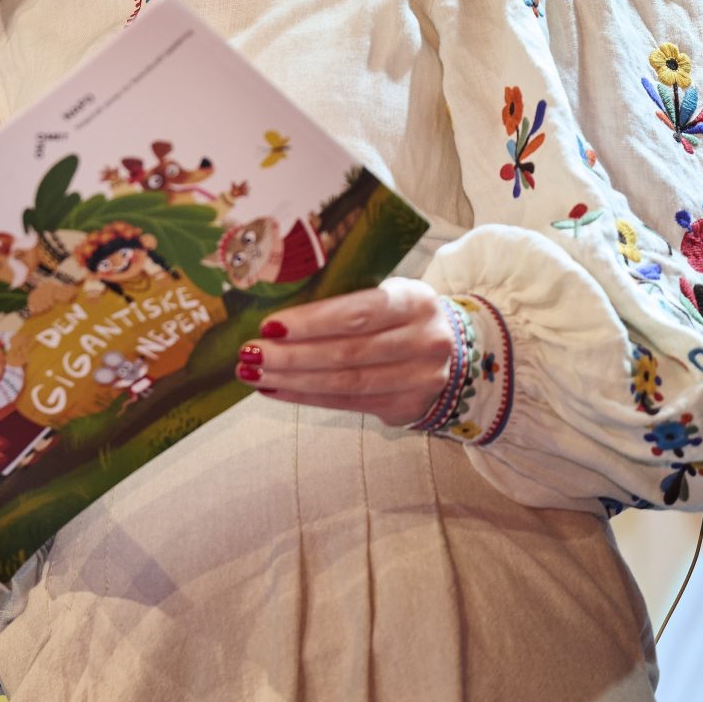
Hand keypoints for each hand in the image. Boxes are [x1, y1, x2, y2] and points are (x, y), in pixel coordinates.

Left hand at [235, 276, 453, 425]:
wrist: (453, 351)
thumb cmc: (401, 315)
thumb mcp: (388, 293)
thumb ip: (347, 298)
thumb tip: (278, 313)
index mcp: (414, 301)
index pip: (357, 313)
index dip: (311, 322)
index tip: (269, 326)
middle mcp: (423, 341)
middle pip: (346, 353)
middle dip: (291, 355)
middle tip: (249, 353)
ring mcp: (419, 379)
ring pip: (344, 382)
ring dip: (292, 379)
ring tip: (253, 373)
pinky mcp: (406, 408)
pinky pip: (347, 403)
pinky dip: (306, 396)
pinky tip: (276, 389)